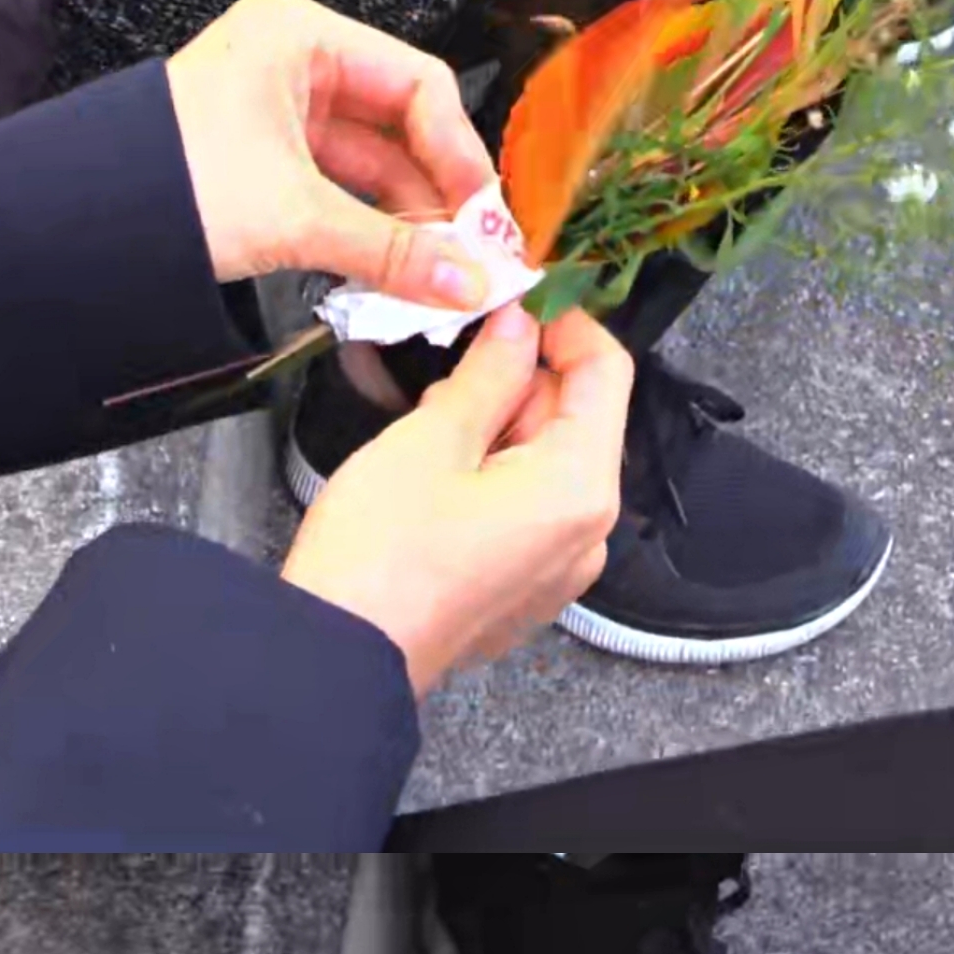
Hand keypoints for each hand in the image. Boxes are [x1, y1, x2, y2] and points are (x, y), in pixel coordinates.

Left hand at [163, 0, 497, 313]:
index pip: (419, 85)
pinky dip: (373, 229)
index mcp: (302, 36)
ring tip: (440, 276)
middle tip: (474, 257)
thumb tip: (471, 284)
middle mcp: (298, 61)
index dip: (460, 154)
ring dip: (411, 222)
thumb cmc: (172, 184)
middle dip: (439, 196)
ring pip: (376, 164)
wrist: (86, 222)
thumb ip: (394, 252)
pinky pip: (344, 189)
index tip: (484, 218)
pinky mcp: (272, 157)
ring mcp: (284, 109)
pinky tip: (400, 270)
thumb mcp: (297, 216)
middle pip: (403, 126)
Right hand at [280, 302, 631, 696]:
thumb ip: (489, 372)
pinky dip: (494, 471)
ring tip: (433, 423)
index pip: (607, 373)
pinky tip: (439, 469)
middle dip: (522, 378)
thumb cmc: (382, 556)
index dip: (564, 323)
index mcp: (578, 487)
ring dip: (500, 424)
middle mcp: (586, 533)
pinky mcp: (525, 586)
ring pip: (548, 461)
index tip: (518, 297)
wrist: (346, 656)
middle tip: (456, 359)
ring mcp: (558, 566)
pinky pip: (528, 506)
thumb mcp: (434, 436)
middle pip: (578, 419)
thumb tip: (516, 327)